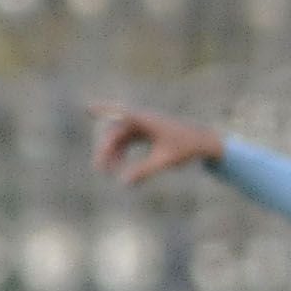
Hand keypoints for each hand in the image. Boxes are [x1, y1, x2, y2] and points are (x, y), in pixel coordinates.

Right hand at [90, 103, 224, 183]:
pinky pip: (129, 140)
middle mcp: (142, 118)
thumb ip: (143, 171)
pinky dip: (123, 152)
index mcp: (145, 119)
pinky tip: (118, 166)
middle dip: (106, 150)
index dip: (102, 110)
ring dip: (114, 153)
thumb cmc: (186, 149)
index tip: (86, 107)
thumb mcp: (164, 162)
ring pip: (121, 137)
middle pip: (116, 132)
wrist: (204, 142)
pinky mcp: (147, 131)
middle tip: (99, 169)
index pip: (119, 114)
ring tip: (108, 171)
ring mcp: (144, 124)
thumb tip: (124, 183)